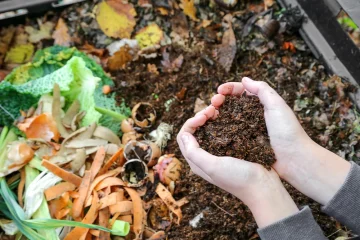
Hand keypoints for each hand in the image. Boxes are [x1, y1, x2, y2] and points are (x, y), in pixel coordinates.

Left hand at [177, 106, 298, 227]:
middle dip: (200, 117)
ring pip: (207, 129)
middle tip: (212, 109)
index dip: (191, 122)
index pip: (183, 137)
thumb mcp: (213, 167)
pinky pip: (221, 130)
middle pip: (194, 131)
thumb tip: (184, 134)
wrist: (263, 186)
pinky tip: (228, 115)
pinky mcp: (231, 148)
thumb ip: (194, 153)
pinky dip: (221, 120)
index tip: (204, 116)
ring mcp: (218, 152)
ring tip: (219, 109)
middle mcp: (205, 156)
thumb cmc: (238, 178)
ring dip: (210, 117)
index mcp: (196, 162)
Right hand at [212, 77, 350, 204]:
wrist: (293, 159)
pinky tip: (212, 128)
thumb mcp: (277, 105)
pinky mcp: (243, 143)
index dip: (229, 89)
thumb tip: (244, 79)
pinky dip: (219, 129)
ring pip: (227, 118)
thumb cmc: (288, 132)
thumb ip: (262, 90)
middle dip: (219, 100)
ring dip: (216, 113)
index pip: (241, 91)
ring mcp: (246, 130)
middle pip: (231, 103)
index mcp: (261, 104)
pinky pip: (228, 133)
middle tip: (213, 103)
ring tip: (210, 114)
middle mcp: (252, 116)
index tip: (219, 90)